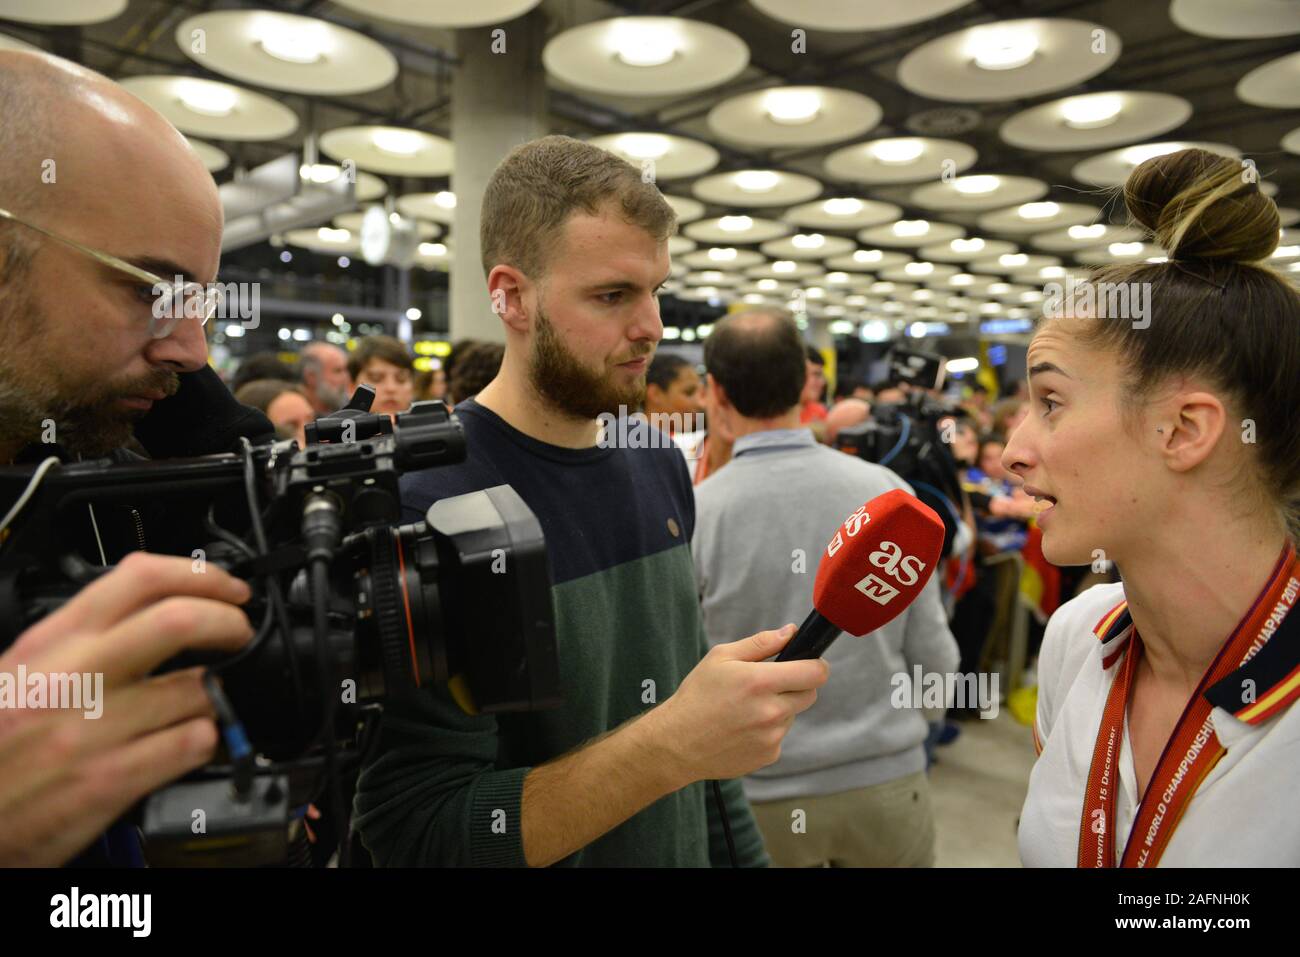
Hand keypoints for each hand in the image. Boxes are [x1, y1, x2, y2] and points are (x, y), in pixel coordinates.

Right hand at [0, 552, 253, 865]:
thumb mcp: (20, 670)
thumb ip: (82, 636)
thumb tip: (155, 607)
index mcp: (51, 643)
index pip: (139, 578)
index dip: (202, 575)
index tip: (229, 589)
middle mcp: (73, 678)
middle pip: (181, 620)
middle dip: (230, 623)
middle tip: (239, 634)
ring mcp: (93, 730)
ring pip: (199, 688)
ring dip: (216, 694)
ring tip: (199, 701)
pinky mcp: (109, 781)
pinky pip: (193, 743)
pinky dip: (205, 740)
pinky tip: (187, 741)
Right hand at [648, 625, 829, 785]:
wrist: (677, 742)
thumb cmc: (697, 696)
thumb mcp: (721, 658)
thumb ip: (760, 643)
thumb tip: (790, 632)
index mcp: (760, 682)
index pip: (815, 673)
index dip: (816, 665)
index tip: (808, 663)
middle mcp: (771, 712)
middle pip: (810, 694)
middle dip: (797, 685)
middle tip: (770, 685)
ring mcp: (772, 737)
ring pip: (792, 715)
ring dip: (778, 709)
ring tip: (745, 710)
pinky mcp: (769, 755)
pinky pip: (779, 736)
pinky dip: (767, 730)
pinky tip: (742, 728)